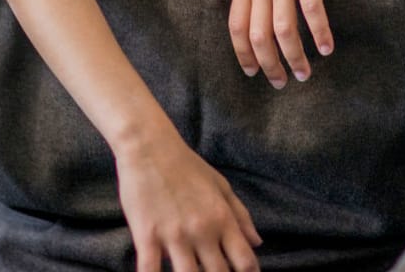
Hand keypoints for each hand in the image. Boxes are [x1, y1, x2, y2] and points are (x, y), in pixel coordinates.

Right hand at [115, 125, 261, 271]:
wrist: (148, 145)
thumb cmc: (185, 164)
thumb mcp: (219, 184)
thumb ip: (240, 215)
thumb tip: (257, 243)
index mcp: (222, 218)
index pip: (245, 262)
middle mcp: (202, 231)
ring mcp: (174, 235)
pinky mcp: (147, 236)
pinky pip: (150, 271)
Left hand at [228, 0, 332, 86]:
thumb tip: (254, 3)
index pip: (236, 27)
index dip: (243, 53)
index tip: (252, 72)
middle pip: (258, 35)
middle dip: (269, 64)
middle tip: (282, 82)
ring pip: (283, 29)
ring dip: (295, 56)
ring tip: (306, 73)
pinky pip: (311, 9)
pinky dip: (319, 32)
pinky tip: (327, 47)